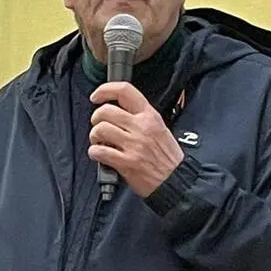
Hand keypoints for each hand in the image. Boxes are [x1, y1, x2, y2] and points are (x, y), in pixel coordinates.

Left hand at [89, 82, 183, 197]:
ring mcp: (134, 145)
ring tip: (100, 142)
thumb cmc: (167, 157)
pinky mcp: (126, 162)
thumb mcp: (160, 128)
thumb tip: (116, 111)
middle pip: (105, 111)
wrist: (176, 180)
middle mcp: (141, 127)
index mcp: (150, 116)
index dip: (105, 90)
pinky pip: (100, 151)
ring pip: (100, 130)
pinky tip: (100, 154)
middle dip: (96, 119)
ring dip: (94, 136)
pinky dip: (94, 152)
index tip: (96, 97)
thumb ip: (140, 117)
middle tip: (99, 127)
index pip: (125, 91)